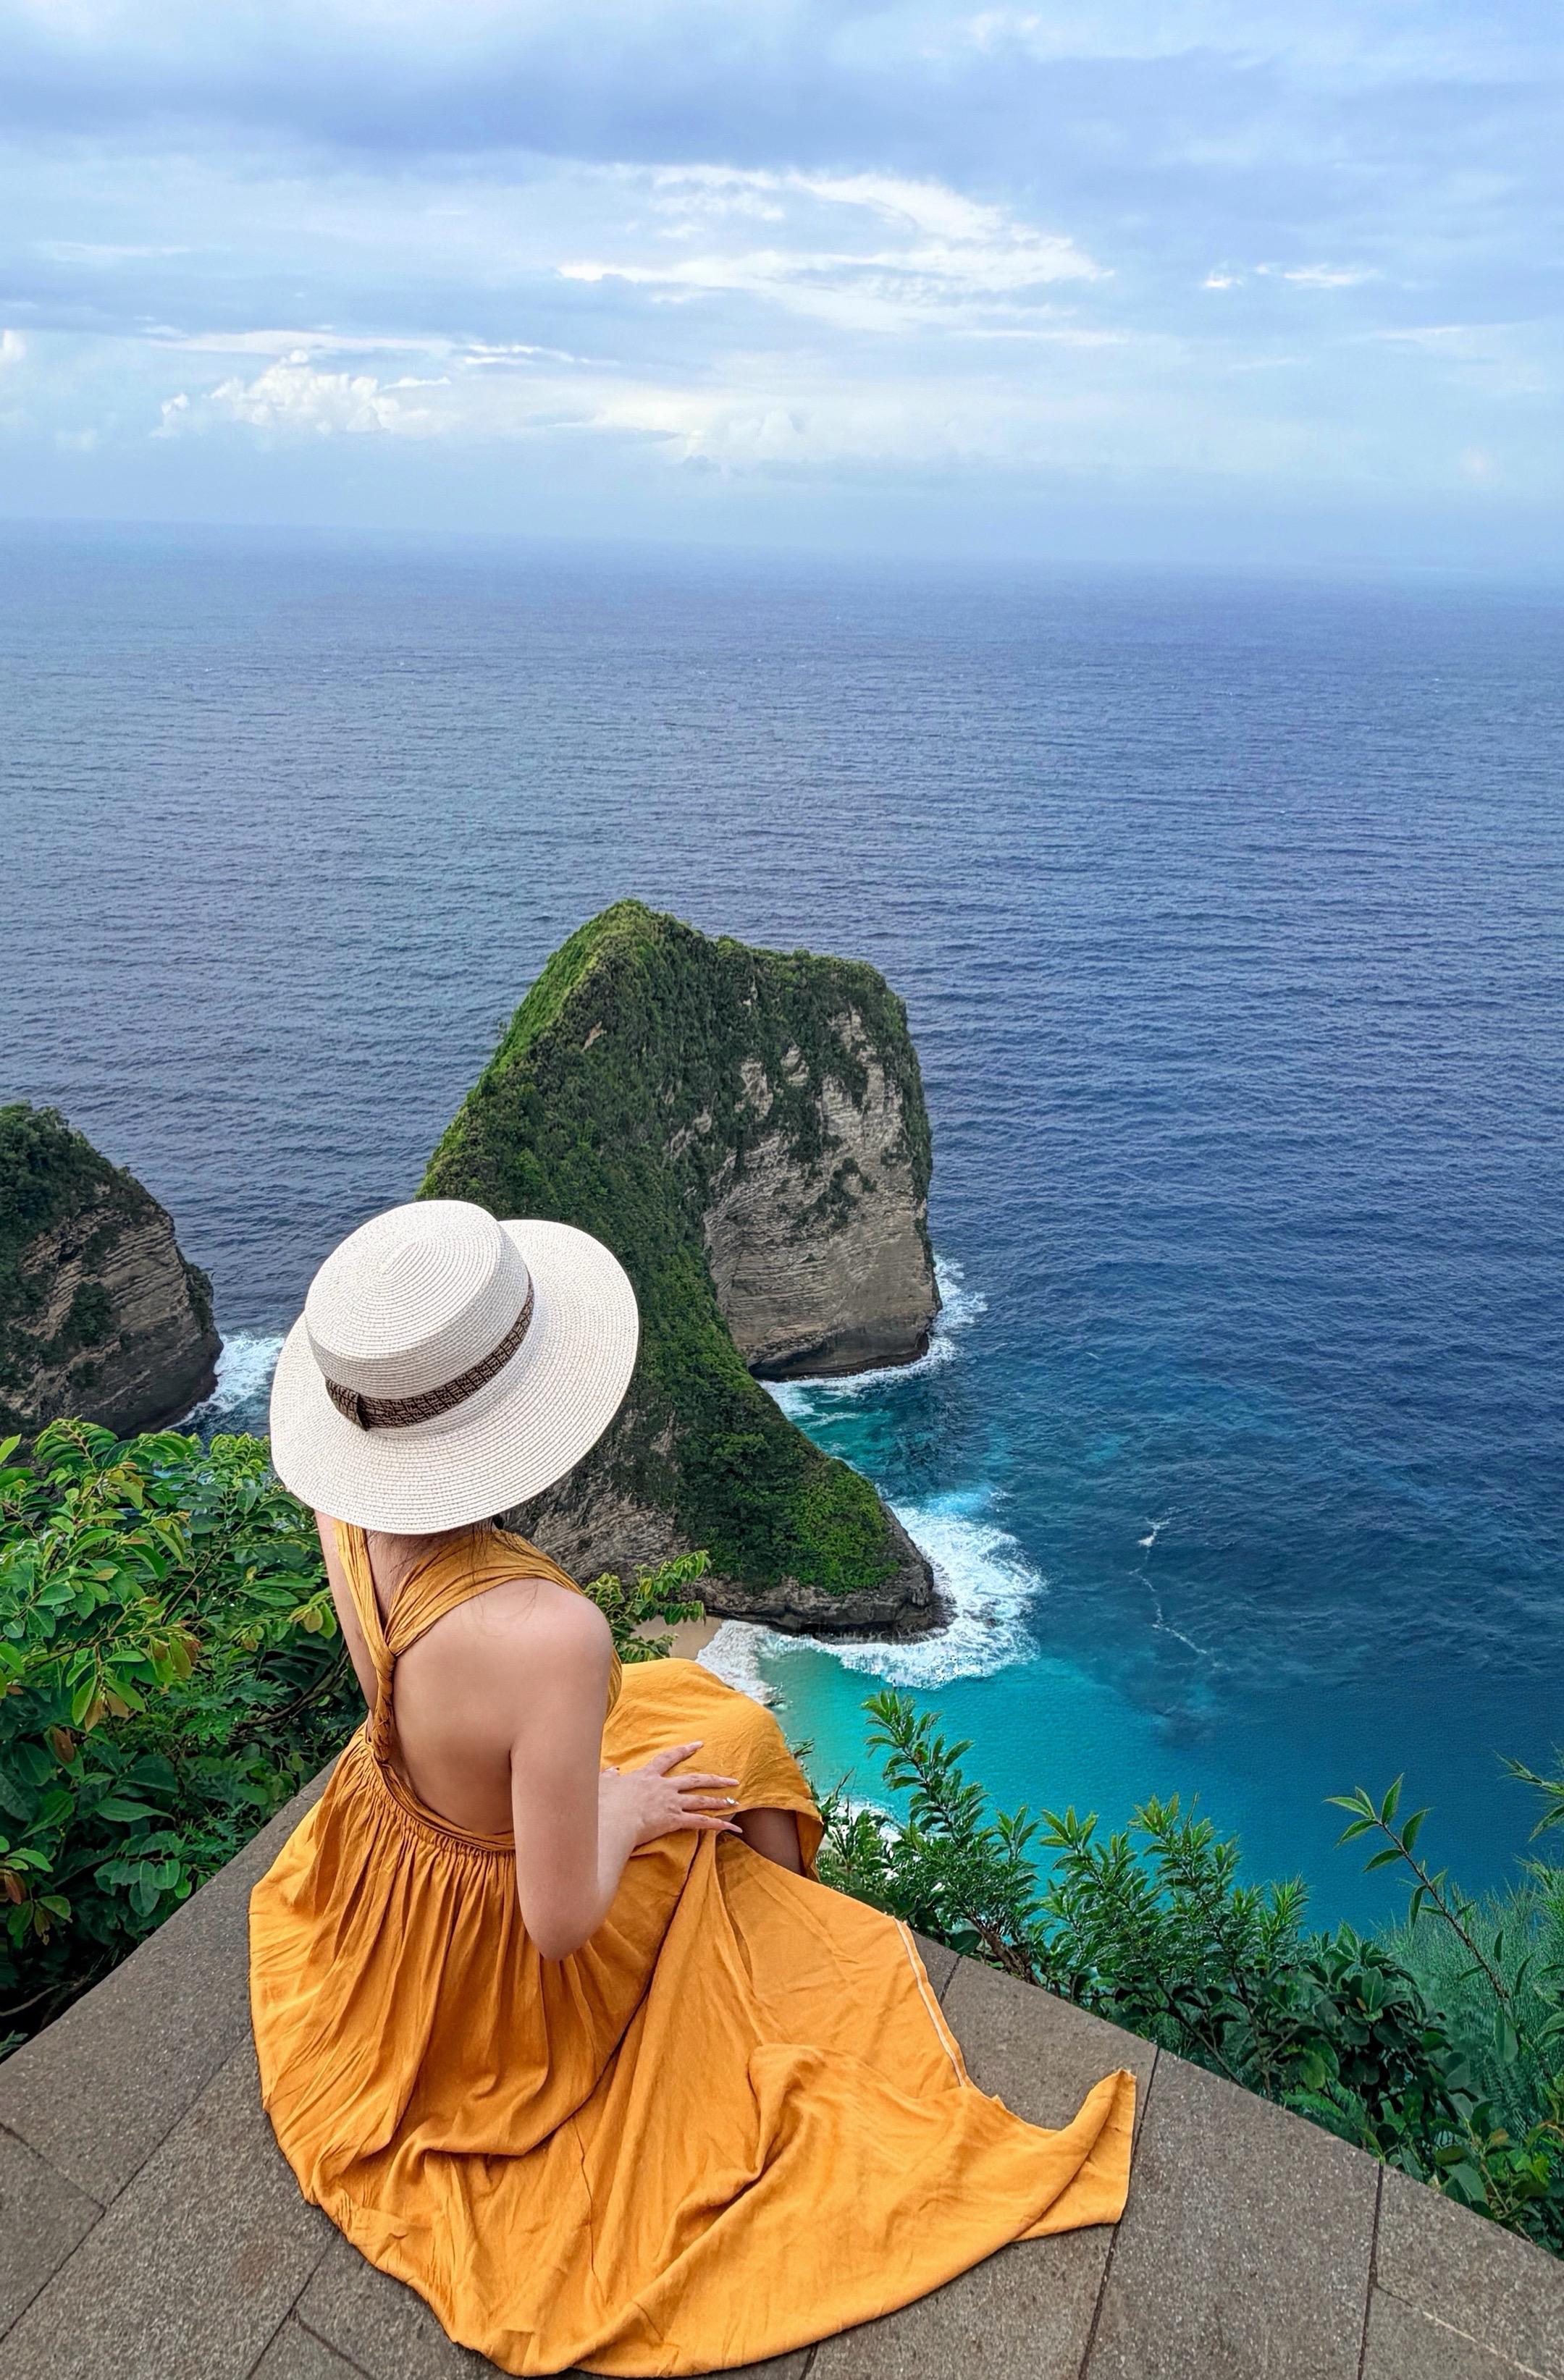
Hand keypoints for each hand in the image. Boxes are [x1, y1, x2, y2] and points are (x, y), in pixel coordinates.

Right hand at [599, 1742, 740, 1847]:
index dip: (684, 1751)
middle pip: (694, 1779)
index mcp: (647, 1776)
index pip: (668, 1758)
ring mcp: (671, 1803)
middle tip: (732, 1779)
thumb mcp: (603, 1784)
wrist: (612, 1820)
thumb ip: (609, 1777)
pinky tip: (730, 1827)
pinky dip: (717, 1824)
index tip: (698, 1744)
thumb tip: (612, 1771)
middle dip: (715, 1779)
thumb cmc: (605, 1803)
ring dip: (719, 1801)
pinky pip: (700, 1823)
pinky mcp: (674, 1820)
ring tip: (734, 1801)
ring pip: (701, 1800)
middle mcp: (663, 1787)